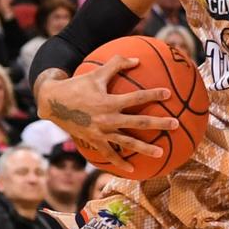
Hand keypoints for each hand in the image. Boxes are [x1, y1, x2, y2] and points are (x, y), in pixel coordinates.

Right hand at [38, 56, 178, 173]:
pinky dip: (120, 162)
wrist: (53, 102)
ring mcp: (101, 132)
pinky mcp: (94, 141)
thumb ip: (117, 64)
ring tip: (161, 153)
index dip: (153, 95)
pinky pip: (109, 154)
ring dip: (145, 148)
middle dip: (159, 123)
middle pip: (138, 122)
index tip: (168, 94)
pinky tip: (132, 169)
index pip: (136, 97)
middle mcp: (107, 118)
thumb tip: (137, 60)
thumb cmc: (77, 85)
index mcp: (109, 101)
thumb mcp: (96, 73)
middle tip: (176, 124)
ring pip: (127, 142)